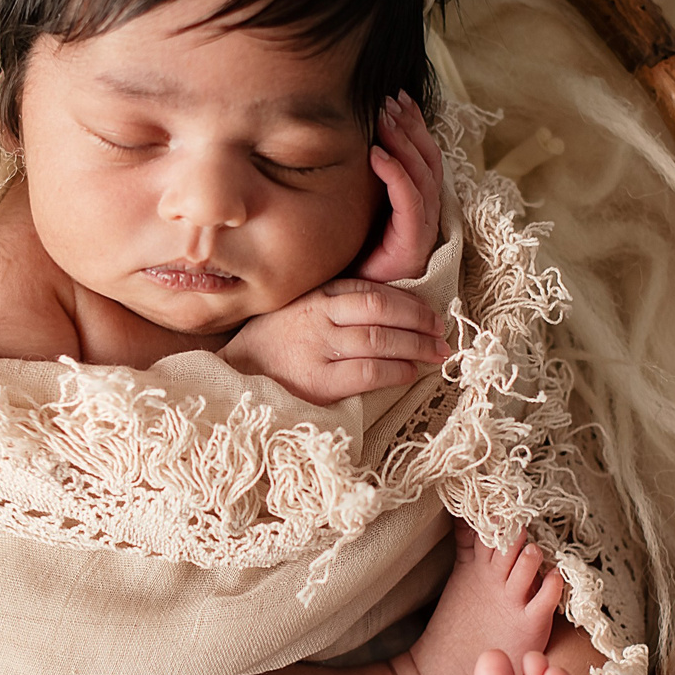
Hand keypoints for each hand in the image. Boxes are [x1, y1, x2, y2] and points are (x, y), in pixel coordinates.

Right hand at [220, 278, 449, 404]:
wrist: (233, 378)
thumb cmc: (271, 344)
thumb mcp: (298, 309)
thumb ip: (333, 304)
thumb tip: (387, 308)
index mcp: (316, 295)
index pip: (373, 292)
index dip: (410, 302)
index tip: (431, 313)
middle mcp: (318, 317)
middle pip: (382, 311)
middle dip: (420, 322)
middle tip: (442, 333)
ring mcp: (318, 349)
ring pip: (380, 340)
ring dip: (416, 346)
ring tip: (436, 353)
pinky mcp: (319, 382)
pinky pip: (368, 372)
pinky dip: (395, 370)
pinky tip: (409, 373)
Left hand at [356, 92, 444, 283]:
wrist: (349, 306)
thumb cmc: (350, 260)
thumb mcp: (354, 212)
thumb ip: (357, 183)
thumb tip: (337, 144)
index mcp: (416, 205)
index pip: (423, 157)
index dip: (414, 126)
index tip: (397, 99)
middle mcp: (425, 214)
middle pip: (427, 160)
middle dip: (409, 126)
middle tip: (390, 100)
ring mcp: (421, 229)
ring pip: (422, 175)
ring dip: (403, 142)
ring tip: (384, 118)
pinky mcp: (411, 244)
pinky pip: (409, 202)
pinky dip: (395, 174)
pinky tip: (377, 155)